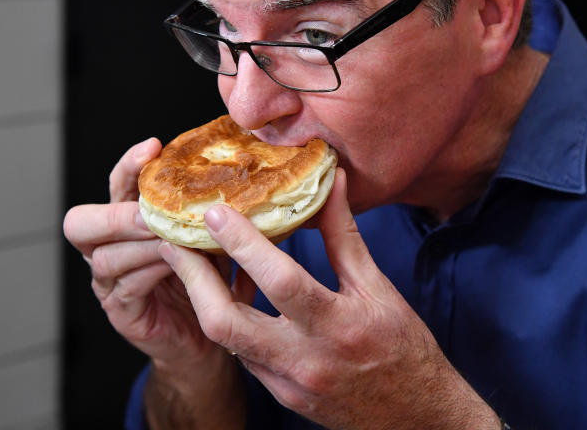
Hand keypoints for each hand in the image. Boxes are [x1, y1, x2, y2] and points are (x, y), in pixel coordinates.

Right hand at [63, 138, 247, 428]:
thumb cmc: (211, 280)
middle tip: (151, 212)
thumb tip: (241, 176)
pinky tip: (177, 264)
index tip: (154, 146)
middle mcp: (108, 249)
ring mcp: (109, 284)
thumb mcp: (212, 237)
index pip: (115, 185)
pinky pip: (126, 287)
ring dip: (143, 244)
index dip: (128, 166)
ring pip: (107, 256)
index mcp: (127, 222)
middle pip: (81, 223)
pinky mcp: (121, 312)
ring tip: (176, 238)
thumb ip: (211, 211)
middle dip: (116, 213)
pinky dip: (152, 272)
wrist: (213, 338)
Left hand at [158, 169, 500, 429]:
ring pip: (226, 341)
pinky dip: (227, 322)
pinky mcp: (280, 396)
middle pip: (227, 322)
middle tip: (173, 239)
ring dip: (201, 299)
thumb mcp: (378, 287)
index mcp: (339, 325)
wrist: (414, 417)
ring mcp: (288, 384)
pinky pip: (241, 355)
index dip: (244, 244)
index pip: (282, 280)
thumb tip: (331, 181)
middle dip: (193, 278)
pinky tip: (218, 294)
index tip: (215, 211)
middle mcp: (306, 360)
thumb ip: (344, 235)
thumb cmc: (403, 347)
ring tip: (185, 260)